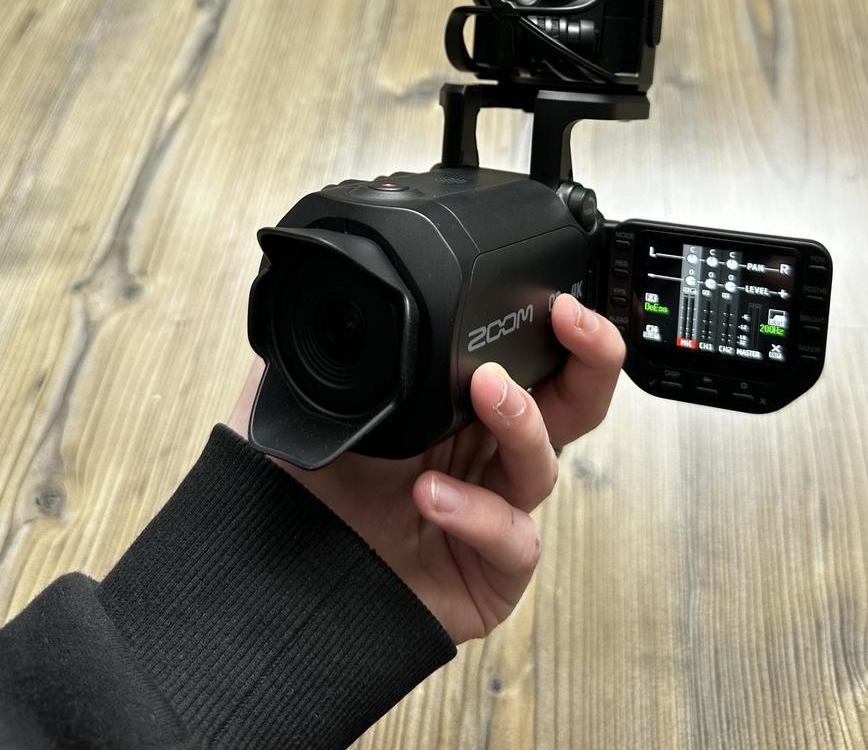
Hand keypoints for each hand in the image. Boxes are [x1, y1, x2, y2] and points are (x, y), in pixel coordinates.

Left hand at [227, 294, 623, 643]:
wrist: (276, 583)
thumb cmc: (300, 493)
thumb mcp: (302, 400)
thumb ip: (320, 345)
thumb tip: (313, 285)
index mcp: (455, 404)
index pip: (526, 357)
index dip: (554, 325)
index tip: (554, 293)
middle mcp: (484, 452)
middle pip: (573, 401)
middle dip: (591, 355)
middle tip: (571, 319)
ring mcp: (492, 509)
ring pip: (546, 463)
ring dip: (523, 421)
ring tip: (486, 392)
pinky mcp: (491, 571)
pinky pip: (514, 538)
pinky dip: (480, 513)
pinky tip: (434, 496)